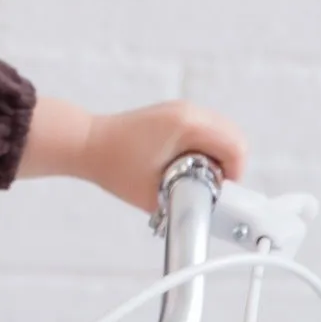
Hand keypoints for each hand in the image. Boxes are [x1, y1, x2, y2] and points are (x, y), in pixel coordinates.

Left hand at [21, 96, 246, 212]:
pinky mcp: (174, 115)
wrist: (84, 143)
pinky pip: (206, 132)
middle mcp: (188, 111)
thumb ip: (190, 202)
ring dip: (217, 158)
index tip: (217, 193)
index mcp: (188, 124)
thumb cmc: (113, 165)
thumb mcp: (156, 194)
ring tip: (194, 178)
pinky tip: (186, 166)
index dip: (233, 176)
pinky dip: (205, 149)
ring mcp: (181, 110)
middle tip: (208, 188)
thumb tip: (210, 211)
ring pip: (222, 133)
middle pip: (234, 138)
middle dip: (229, 167)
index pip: (236, 148)